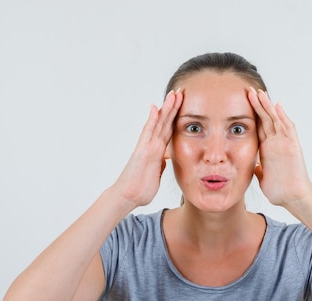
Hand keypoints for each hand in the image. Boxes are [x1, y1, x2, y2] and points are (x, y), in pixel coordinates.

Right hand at [113, 89, 182, 207]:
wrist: (128, 197)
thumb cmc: (140, 189)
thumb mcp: (156, 175)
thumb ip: (160, 166)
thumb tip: (165, 160)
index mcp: (158, 152)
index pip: (169, 131)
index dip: (176, 118)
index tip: (183, 105)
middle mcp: (152, 145)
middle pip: (165, 122)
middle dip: (173, 107)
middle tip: (180, 92)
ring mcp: (147, 146)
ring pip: (158, 123)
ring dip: (166, 108)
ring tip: (173, 94)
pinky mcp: (142, 150)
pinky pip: (148, 132)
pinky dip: (151, 119)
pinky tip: (155, 107)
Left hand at [247, 87, 311, 208]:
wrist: (293, 199)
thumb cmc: (280, 191)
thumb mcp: (263, 177)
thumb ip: (258, 170)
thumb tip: (252, 167)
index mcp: (267, 149)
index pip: (258, 127)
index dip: (251, 115)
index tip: (241, 103)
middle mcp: (276, 144)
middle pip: (266, 119)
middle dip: (257, 104)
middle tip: (248, 90)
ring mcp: (285, 144)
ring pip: (276, 120)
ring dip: (268, 106)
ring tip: (260, 92)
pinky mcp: (293, 147)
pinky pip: (288, 129)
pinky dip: (282, 117)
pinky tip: (277, 106)